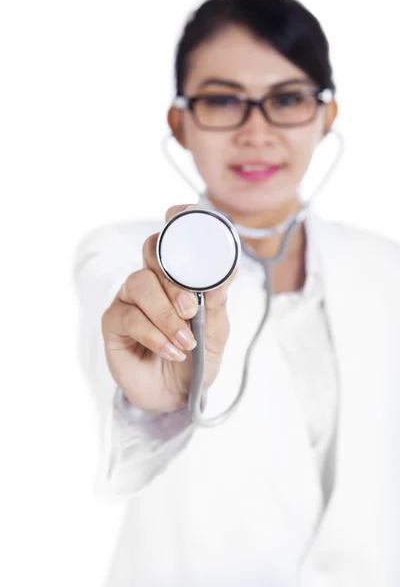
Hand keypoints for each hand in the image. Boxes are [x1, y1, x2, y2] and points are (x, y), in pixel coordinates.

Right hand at [101, 204, 237, 412]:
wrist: (177, 396)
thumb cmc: (198, 358)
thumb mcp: (217, 331)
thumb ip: (217, 302)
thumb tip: (226, 271)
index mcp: (177, 276)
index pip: (171, 239)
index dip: (175, 221)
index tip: (180, 215)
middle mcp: (151, 281)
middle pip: (152, 253)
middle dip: (174, 281)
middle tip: (192, 309)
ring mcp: (129, 300)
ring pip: (140, 284)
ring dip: (166, 314)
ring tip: (185, 340)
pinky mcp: (113, 323)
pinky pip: (129, 317)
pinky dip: (154, 335)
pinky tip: (171, 350)